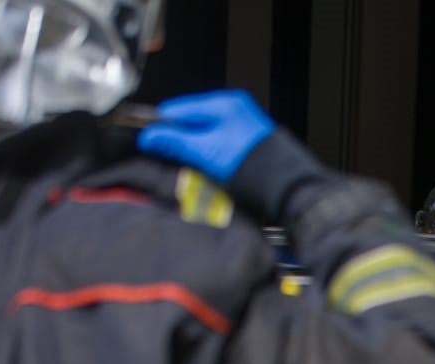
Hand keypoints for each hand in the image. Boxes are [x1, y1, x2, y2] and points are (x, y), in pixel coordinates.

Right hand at [137, 90, 275, 184]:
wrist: (284, 188)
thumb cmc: (251, 167)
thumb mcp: (205, 151)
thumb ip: (175, 142)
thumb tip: (149, 136)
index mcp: (224, 103)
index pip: (180, 108)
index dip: (162, 125)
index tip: (150, 141)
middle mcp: (236, 109)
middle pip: (193, 120)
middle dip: (178, 137)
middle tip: (167, 155)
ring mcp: (243, 125)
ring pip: (206, 132)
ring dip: (193, 147)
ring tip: (187, 163)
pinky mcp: (248, 142)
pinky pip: (219, 142)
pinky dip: (209, 153)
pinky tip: (206, 166)